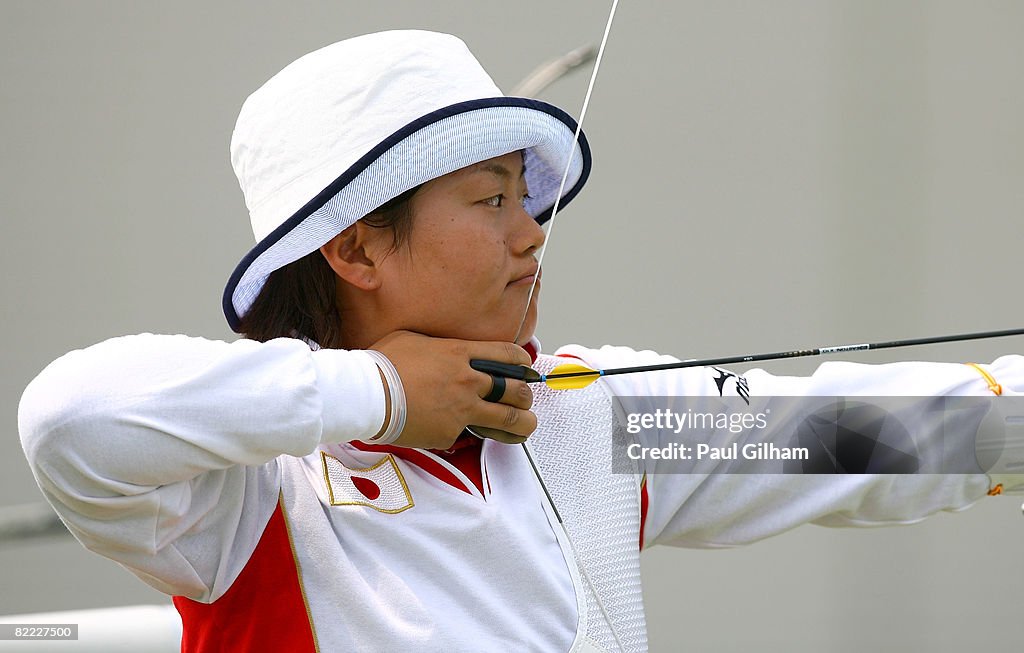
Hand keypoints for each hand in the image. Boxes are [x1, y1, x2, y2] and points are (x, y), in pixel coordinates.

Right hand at [369, 331, 535, 448]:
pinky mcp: (450, 433)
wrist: (366, 394)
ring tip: (525, 426)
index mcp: (460, 353)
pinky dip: (461, 434)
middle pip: (516, 390)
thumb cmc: (383, 364)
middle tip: (523, 400)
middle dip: (525, 397)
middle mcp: (468, 381)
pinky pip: (465, 435)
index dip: (523, 363)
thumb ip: (439, 345)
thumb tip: (443, 348)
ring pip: (509, 419)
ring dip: (523, 424)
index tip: (525, 370)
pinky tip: (452, 430)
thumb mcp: (414, 339)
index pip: (509, 356)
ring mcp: (462, 409)